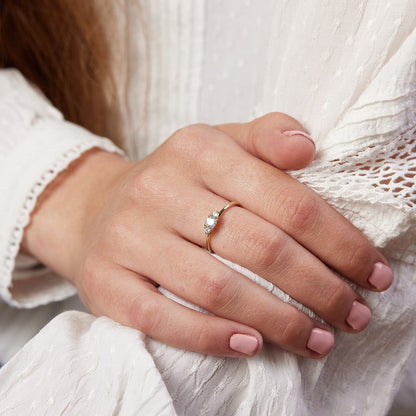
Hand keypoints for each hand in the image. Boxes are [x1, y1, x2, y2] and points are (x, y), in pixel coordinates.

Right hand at [22, 113, 392, 358]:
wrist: (97, 209)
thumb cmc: (174, 183)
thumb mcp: (216, 146)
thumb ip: (265, 138)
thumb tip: (309, 148)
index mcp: (198, 149)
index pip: (287, 199)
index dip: (340, 241)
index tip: (371, 273)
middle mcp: (159, 190)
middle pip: (259, 247)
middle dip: (320, 288)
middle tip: (353, 315)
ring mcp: (129, 238)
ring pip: (217, 288)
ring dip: (278, 321)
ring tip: (317, 339)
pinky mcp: (107, 282)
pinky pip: (163, 318)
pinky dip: (212, 337)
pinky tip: (253, 345)